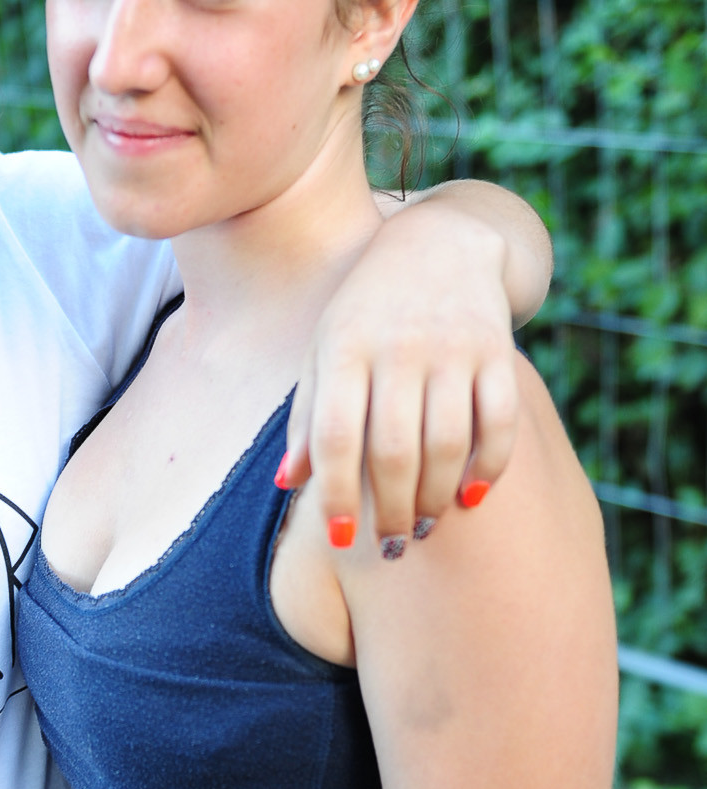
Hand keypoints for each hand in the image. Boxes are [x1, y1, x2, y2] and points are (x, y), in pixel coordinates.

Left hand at [284, 206, 517, 546]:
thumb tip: (288, 485)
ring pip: (447, 443)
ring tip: (424, 526)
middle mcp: (397, 347)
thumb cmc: (366, 313)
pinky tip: (471, 495)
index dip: (337, 494)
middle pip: (394, 449)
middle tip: (391, 545)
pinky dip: (489, 465)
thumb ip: (307, 416)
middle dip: (391, 510)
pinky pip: (500, 421)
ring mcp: (451, 347)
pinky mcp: (497, 349)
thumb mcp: (324, 351)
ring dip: (436, 498)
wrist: (439, 243)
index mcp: (344, 349)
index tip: (339, 539)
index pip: (336, 435)